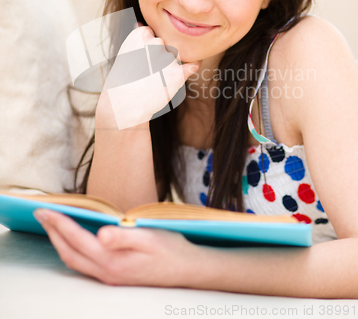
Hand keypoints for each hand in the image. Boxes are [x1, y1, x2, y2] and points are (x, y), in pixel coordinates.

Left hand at [34, 209, 200, 286]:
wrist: (187, 270)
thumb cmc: (171, 249)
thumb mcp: (151, 237)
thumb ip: (124, 236)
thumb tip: (100, 235)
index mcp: (112, 259)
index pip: (77, 239)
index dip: (58, 223)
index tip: (43, 209)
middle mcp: (106, 271)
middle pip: (69, 252)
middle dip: (52, 231)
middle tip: (40, 213)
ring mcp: (109, 277)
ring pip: (74, 261)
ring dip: (59, 242)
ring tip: (51, 225)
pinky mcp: (114, 277)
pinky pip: (83, 265)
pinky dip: (71, 252)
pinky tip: (73, 242)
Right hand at [96, 25, 199, 128]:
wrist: (124, 104)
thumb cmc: (123, 79)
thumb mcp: (125, 53)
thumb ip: (137, 39)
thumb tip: (140, 24)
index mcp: (140, 35)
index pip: (152, 34)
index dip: (148, 46)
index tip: (141, 58)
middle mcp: (155, 43)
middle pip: (165, 44)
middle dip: (159, 55)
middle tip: (147, 71)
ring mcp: (167, 58)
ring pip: (175, 56)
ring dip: (170, 64)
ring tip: (155, 78)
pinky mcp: (177, 74)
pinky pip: (192, 65)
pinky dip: (193, 65)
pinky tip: (193, 65)